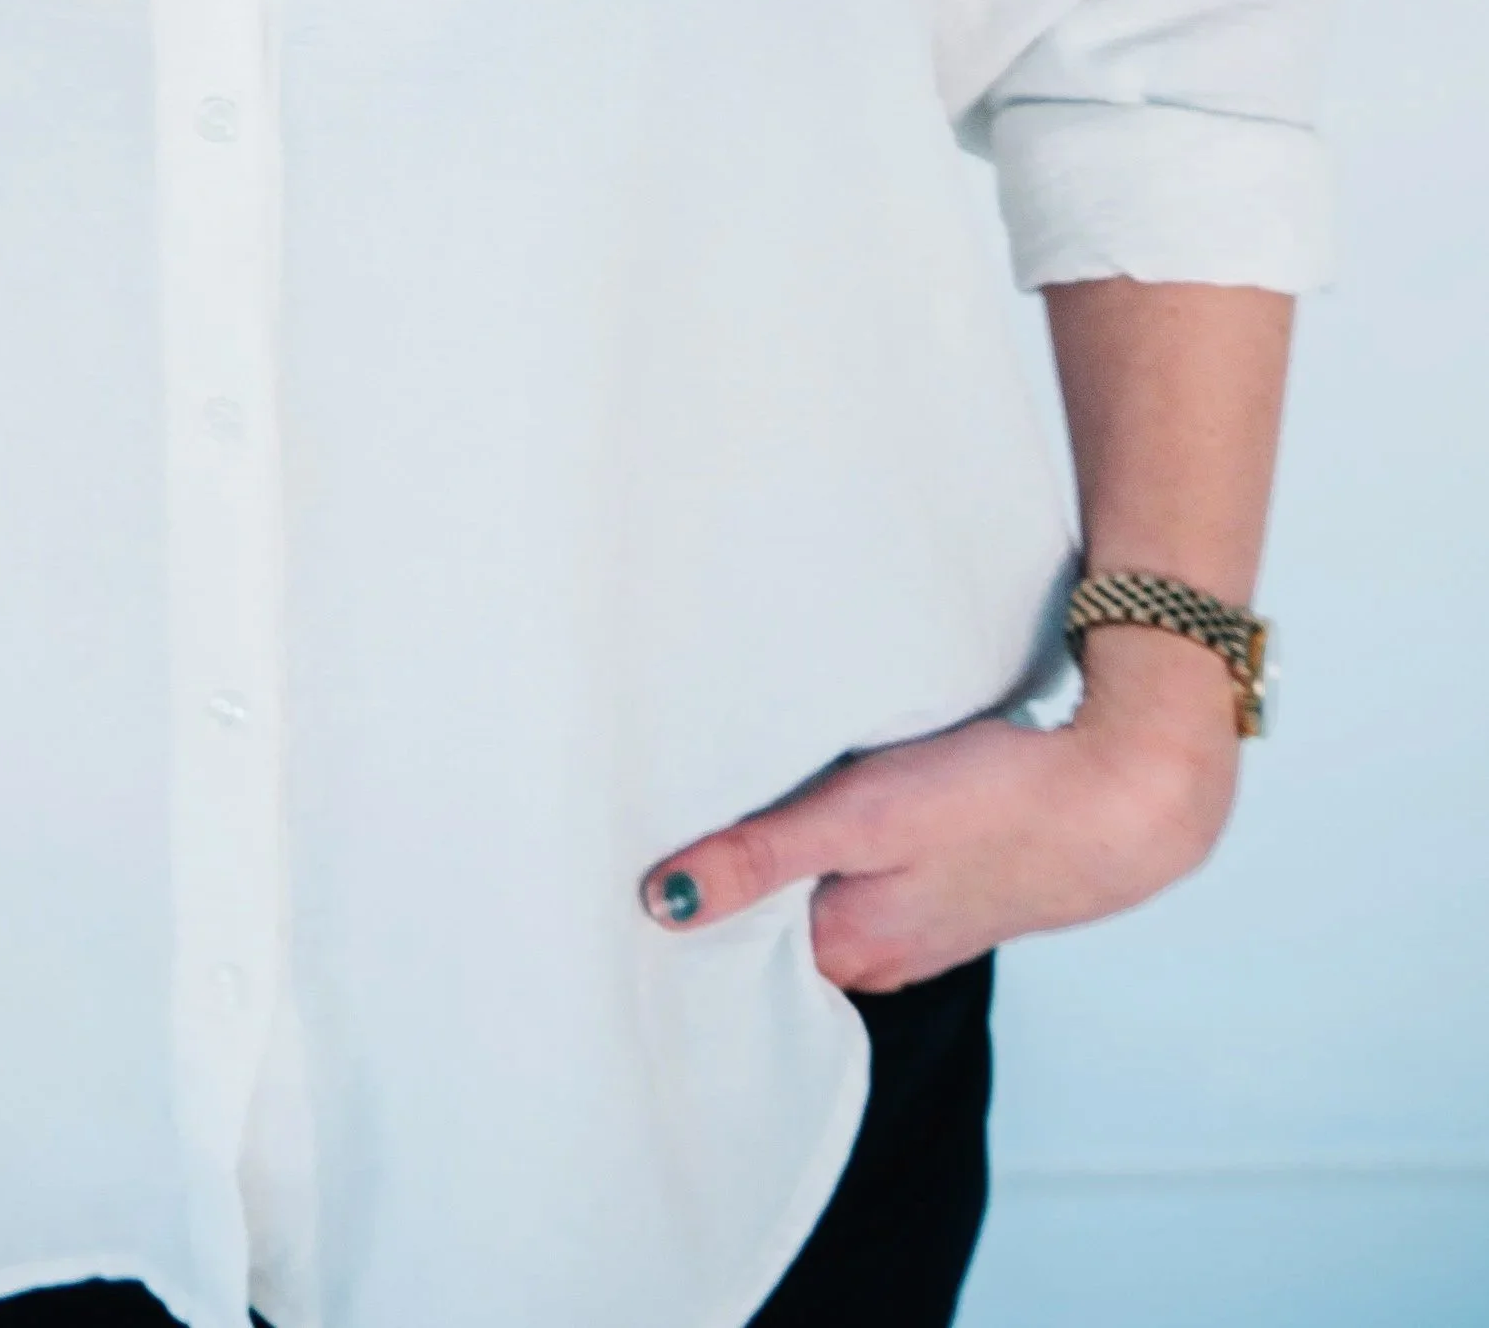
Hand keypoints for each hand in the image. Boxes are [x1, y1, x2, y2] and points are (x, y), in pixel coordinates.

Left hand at [639, 626, 1242, 991]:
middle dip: (730, 892)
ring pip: (826, 904)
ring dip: (787, 866)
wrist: (1123, 797)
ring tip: (730, 812)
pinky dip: (841, 855)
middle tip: (663, 830)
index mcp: (850, 950)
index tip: (630, 871)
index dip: (688, 912)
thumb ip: (762, 858)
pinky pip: (871, 882)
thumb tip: (660, 904)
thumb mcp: (861, 817)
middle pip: (778, 934)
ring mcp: (922, 925)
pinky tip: (828, 813)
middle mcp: (881, 955)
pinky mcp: (953, 886)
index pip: (738, 955)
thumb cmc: (994, 801)